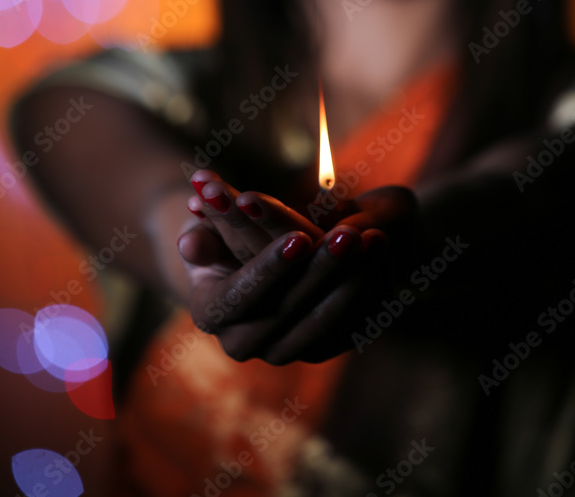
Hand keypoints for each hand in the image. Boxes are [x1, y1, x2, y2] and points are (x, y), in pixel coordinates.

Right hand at [176, 170, 416, 363]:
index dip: (271, 267)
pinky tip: (383, 254)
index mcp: (211, 312)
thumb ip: (203, 232)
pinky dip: (368, 290)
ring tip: (374, 237)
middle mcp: (243, 342)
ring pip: (323, 320)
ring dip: (352, 279)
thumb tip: (191, 243)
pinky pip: (348, 325)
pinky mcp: (319, 346)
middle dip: (322, 271)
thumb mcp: (207, 225)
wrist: (250, 261)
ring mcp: (283, 349)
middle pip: (287, 309)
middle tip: (350, 234)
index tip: (300, 237)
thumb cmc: (221, 231)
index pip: (241, 294)